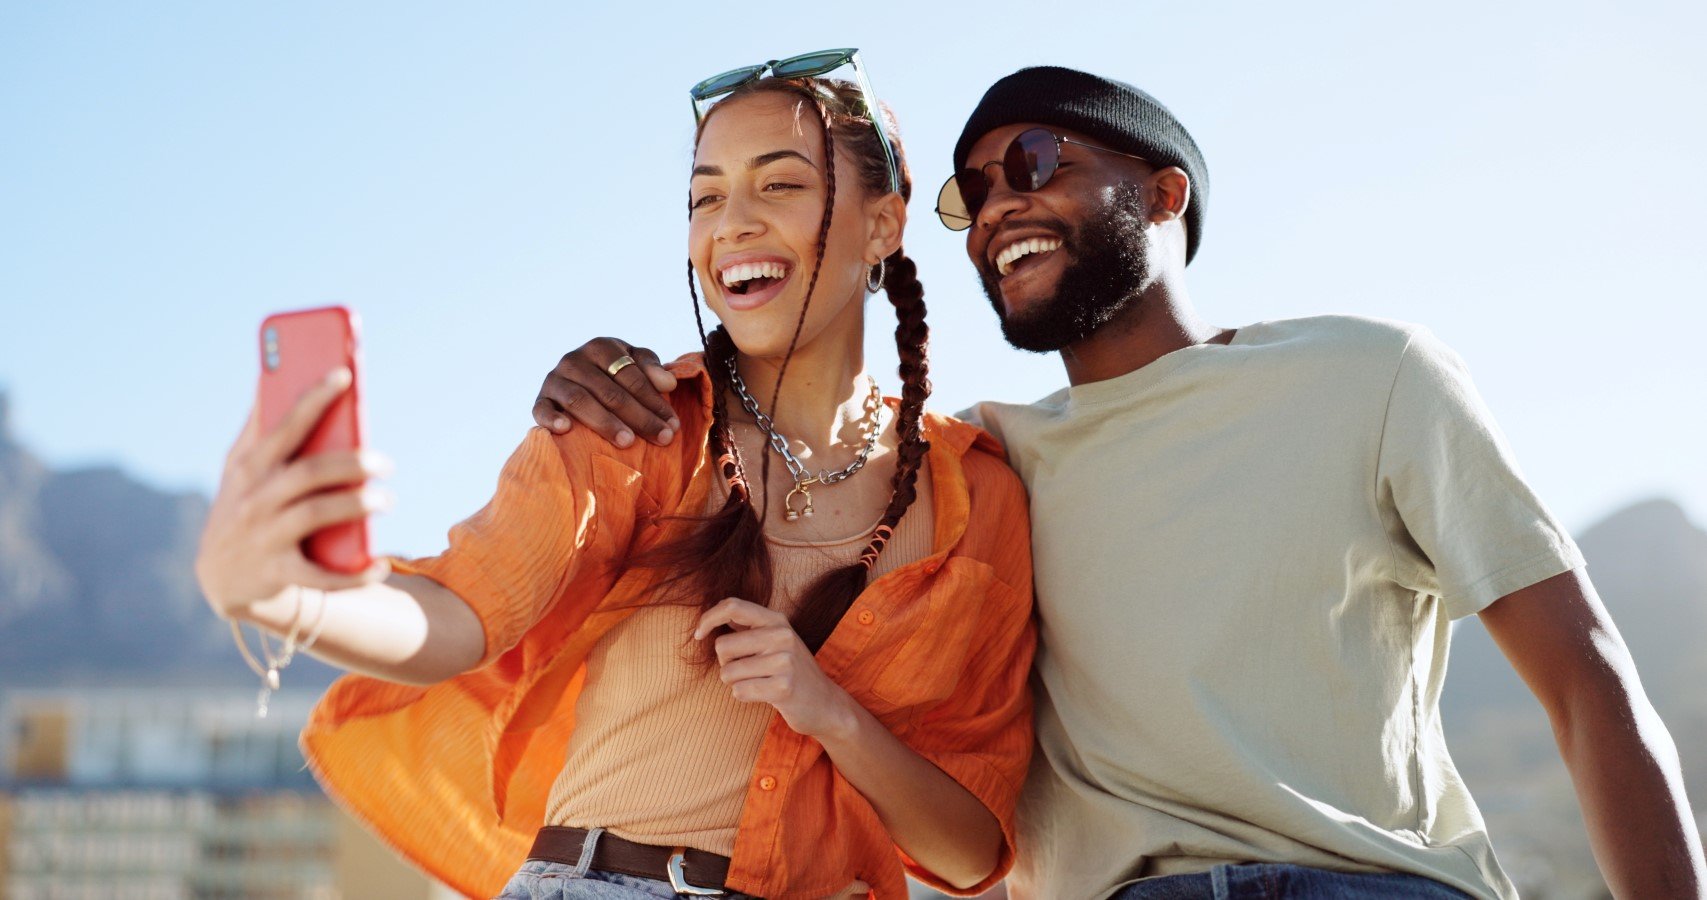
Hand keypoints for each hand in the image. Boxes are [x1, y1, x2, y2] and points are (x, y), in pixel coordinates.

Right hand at [195, 367, 391, 618]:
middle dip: (354, 463)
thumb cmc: (242, 506)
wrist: (219, 577)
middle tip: (385, 464)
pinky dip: (353, 574)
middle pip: (310, 472)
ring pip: (317, 514)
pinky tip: (379, 564)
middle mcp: (256, 498)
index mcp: (250, 466)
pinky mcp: (278, 573)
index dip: (314, 399)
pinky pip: (320, 575)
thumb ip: (258, 426)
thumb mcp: (240, 468)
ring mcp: (265, 536)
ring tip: (386, 500)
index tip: (344, 375)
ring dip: (359, 505)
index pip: (285, 426)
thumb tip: (271, 374)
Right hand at [532, 337, 679, 446]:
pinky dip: (552, 419)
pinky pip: (542, 409)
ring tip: (628, 442)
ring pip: (581, 401)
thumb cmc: (614, 376)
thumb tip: (668, 383)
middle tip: (661, 439)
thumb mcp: (635, 365)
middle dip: (640, 417)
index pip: (631, 376)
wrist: (577, 384)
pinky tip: (566, 430)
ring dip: (606, 423)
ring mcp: (555, 379)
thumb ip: (652, 369)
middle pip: (610, 392)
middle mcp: (574, 359)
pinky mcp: (541, 399)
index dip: (654, 402)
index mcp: (601, 347)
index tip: (673, 426)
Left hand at [694, 597, 856, 740]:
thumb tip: (716, 615)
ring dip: (735, 683)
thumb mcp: (776, 640)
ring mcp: (784, 661)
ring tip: (758, 682)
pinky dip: (744, 696)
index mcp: (776, 620)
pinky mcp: (783, 688)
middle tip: (747, 670)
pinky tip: (764, 695)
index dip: (708, 618)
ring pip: (727, 673)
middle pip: (722, 646)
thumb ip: (749, 626)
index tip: (698, 635)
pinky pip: (739, 691)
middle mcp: (781, 635)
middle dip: (725, 664)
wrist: (824, 703)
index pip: (732, 606)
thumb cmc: (791, 671)